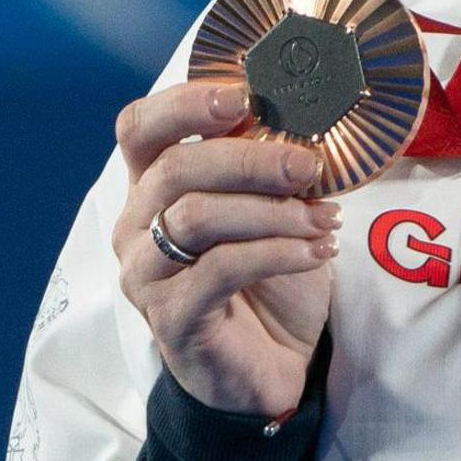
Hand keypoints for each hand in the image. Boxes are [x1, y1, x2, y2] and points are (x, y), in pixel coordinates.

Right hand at [111, 80, 341, 420]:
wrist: (268, 364)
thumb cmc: (267, 280)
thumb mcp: (271, 212)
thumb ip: (269, 170)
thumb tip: (308, 124)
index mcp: (151, 189)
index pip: (139, 128)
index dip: (183, 104)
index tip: (242, 96)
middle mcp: (136, 226)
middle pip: (176, 168)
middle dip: (251, 159)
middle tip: (309, 165)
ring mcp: (146, 274)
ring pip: (197, 217)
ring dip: (272, 211)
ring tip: (324, 220)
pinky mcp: (172, 317)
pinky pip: (220, 269)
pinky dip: (277, 252)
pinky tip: (316, 252)